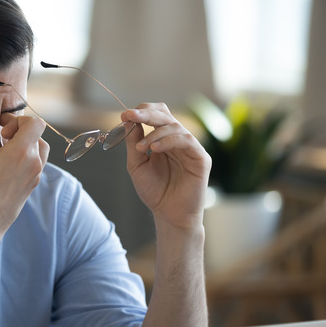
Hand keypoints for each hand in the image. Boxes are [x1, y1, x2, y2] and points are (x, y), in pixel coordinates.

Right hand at [0, 114, 48, 236]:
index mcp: (22, 151)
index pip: (35, 123)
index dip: (19, 120)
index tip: (3, 129)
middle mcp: (34, 162)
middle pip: (38, 135)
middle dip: (20, 131)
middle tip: (1, 137)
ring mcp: (36, 175)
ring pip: (39, 149)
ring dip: (25, 144)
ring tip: (5, 150)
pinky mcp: (33, 185)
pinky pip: (36, 163)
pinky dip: (26, 157)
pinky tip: (7, 164)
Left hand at [122, 103, 210, 229]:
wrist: (168, 214)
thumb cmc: (154, 191)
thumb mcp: (136, 164)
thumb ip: (133, 142)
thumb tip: (129, 119)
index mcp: (163, 139)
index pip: (156, 115)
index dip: (142, 111)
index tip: (125, 114)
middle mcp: (178, 140)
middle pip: (165, 115)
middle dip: (146, 114)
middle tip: (130, 116)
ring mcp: (190, 148)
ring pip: (175, 126)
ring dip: (154, 133)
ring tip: (141, 147)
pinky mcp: (200, 158)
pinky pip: (186, 140)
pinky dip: (168, 141)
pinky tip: (155, 149)